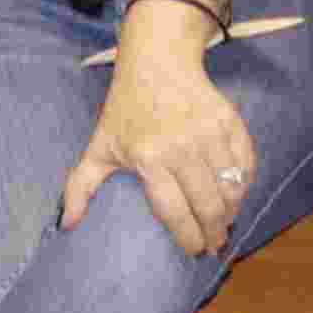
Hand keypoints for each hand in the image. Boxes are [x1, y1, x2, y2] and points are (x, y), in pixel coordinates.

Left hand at [62, 18, 268, 260]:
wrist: (157, 60)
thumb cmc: (126, 108)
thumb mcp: (100, 145)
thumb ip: (81, 186)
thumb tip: (66, 224)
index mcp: (148, 158)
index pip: (175, 212)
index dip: (188, 238)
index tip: (194, 252)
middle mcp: (181, 148)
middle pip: (208, 206)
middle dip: (214, 233)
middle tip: (214, 245)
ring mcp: (208, 134)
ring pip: (231, 189)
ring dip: (232, 212)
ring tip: (226, 223)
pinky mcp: (229, 121)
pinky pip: (246, 163)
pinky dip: (245, 184)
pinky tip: (236, 194)